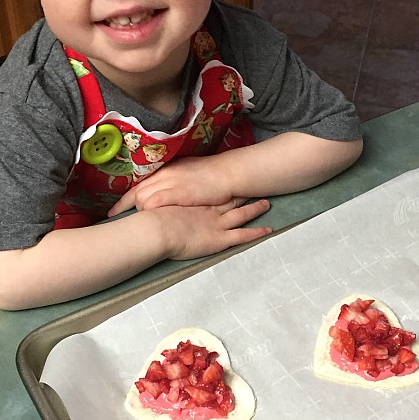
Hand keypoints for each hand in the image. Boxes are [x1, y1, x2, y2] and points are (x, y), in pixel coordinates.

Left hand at [108, 156, 232, 216]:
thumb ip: (172, 182)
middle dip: (125, 208)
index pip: (138, 185)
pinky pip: (152, 203)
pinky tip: (148, 221)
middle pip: (136, 192)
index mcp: (166, 170)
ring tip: (138, 224)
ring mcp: (169, 183)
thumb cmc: (212, 176)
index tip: (113, 212)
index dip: (124, 200)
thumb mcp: (187, 174)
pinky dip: (147, 212)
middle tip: (117, 220)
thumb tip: (162, 192)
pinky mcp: (177, 193)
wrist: (228, 173)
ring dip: (139, 212)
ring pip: (141, 198)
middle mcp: (164, 175)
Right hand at [157, 197, 271, 260]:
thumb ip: (157, 201)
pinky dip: (256, 233)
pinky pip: (243, 235)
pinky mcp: (220, 239)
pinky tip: (269, 230)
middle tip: (255, 186)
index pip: (212, 192)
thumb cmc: (150, 219)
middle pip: (229, 199)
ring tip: (267, 204)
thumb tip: (150, 198)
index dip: (222, 187)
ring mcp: (216, 223)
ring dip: (254, 208)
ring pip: (241, 214)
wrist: (155, 230)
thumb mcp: (152, 204)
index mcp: (194, 201)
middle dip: (241, 193)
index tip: (230, 180)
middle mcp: (208, 209)